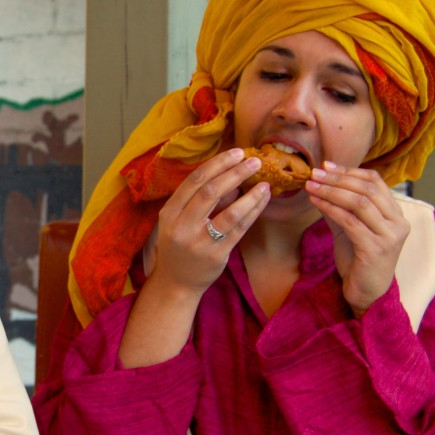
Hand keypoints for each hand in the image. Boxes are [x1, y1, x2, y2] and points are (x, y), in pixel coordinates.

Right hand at [149, 147, 270, 294]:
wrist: (176, 282)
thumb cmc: (179, 245)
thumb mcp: (177, 220)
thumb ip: (198, 199)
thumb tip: (231, 173)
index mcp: (170, 212)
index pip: (194, 180)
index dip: (218, 164)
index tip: (236, 152)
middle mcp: (182, 226)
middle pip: (211, 192)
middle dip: (236, 173)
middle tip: (255, 161)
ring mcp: (199, 242)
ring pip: (230, 212)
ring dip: (251, 194)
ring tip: (265, 182)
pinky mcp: (217, 255)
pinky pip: (240, 229)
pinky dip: (254, 211)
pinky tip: (263, 200)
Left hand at [306, 162, 408, 315]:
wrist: (367, 293)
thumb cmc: (359, 260)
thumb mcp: (350, 228)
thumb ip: (341, 208)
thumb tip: (320, 183)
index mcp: (396, 214)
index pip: (376, 182)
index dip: (350, 171)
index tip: (326, 165)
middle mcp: (398, 223)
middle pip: (367, 189)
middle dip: (337, 178)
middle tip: (314, 173)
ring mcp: (389, 236)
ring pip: (359, 203)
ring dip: (331, 191)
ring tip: (311, 185)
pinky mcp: (375, 249)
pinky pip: (350, 221)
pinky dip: (330, 208)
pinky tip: (316, 202)